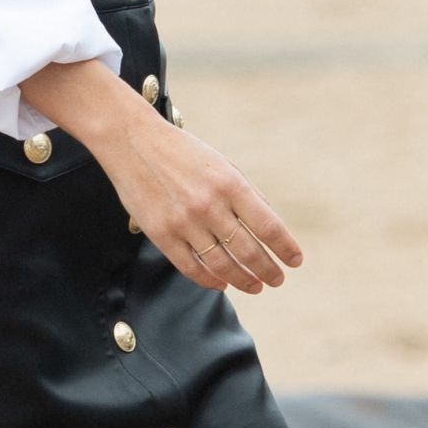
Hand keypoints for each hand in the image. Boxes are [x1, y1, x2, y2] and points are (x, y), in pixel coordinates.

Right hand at [92, 94, 303, 294]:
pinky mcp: (161, 234)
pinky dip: (210, 280)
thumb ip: (247, 193)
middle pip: (248, 251)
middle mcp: (209, 205)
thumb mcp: (221, 163)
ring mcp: (184, 222)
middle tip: (277, 280)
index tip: (295, 260)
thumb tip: (271, 225)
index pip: (267, 225)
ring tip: (255, 286)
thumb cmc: (181, 151)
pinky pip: (191, 267)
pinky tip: (222, 283)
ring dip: (243, 280)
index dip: (285, 247)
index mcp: (229, 183)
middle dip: (268, 270)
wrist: (132, 141)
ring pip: (222, 265)